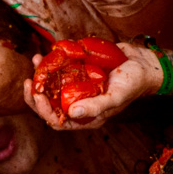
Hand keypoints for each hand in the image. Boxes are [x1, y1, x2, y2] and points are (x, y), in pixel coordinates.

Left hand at [23, 43, 159, 129]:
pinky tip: (48, 52)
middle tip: (29, 81)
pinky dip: (52, 61)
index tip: (37, 95)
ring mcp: (76, 86)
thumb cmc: (133, 84)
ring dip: (40, 73)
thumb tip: (72, 113)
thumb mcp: (116, 97)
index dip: (42, 111)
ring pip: (51, 84)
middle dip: (35, 93)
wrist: (143, 64)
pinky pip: (60, 68)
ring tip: (36, 59)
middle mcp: (77, 102)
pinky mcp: (78, 71)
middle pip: (48, 104)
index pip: (56, 120)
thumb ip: (95, 107)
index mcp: (84, 116)